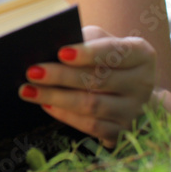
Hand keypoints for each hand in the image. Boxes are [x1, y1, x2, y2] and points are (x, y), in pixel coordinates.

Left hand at [18, 25, 156, 146]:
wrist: (130, 93)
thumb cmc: (107, 59)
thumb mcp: (101, 42)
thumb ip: (83, 40)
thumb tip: (50, 45)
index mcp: (141, 55)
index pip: (115, 51)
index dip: (88, 53)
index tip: (61, 52)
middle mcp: (142, 83)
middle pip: (99, 80)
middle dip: (61, 76)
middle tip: (32, 72)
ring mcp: (134, 111)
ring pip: (92, 105)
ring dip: (56, 98)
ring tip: (28, 90)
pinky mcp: (121, 132)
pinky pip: (90, 126)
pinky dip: (65, 115)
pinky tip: (46, 105)